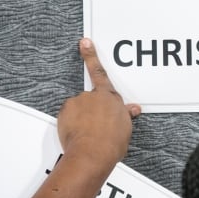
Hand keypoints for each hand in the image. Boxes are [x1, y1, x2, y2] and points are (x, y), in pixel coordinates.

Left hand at [57, 38, 140, 165]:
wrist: (92, 154)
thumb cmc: (111, 144)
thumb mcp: (125, 129)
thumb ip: (126, 115)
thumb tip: (133, 109)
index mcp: (110, 97)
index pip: (99, 72)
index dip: (91, 56)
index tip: (85, 43)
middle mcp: (93, 96)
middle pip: (90, 99)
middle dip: (91, 111)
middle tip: (96, 128)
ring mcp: (77, 102)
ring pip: (78, 108)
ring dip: (81, 118)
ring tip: (88, 134)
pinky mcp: (65, 112)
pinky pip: (67, 116)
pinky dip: (71, 123)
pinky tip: (77, 134)